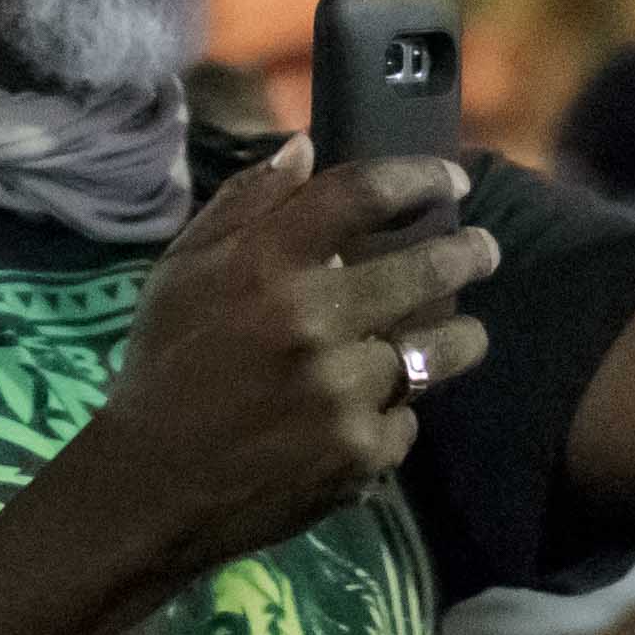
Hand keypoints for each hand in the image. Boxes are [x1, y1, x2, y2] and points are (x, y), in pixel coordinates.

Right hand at [34, 139, 495, 589]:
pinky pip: (407, 417)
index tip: (450, 178)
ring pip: (436, 349)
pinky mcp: (360, 453)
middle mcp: (314, 321)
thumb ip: (245, 204)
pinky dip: (397, 410)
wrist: (151, 486)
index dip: (419, 177)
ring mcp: (344, 391)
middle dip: (468, 253)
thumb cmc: (165, 366)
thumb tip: (307, 149)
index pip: (364, 194)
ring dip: (458, 336)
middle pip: (425, 268)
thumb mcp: (182, 270)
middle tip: (483, 249)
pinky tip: (380, 408)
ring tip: (464, 332)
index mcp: (266, 265)